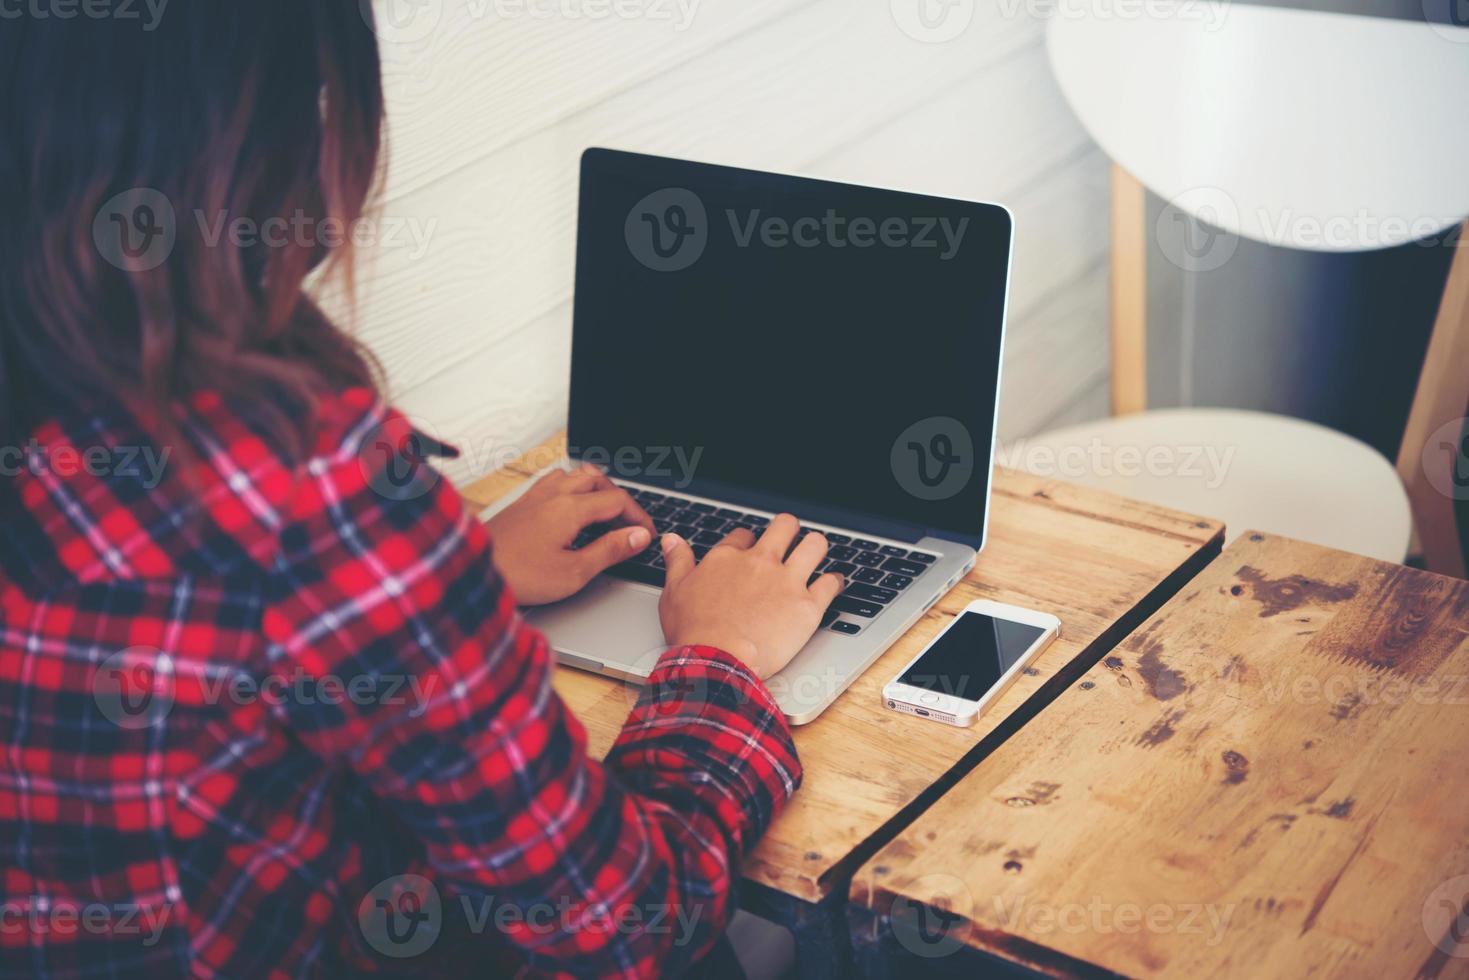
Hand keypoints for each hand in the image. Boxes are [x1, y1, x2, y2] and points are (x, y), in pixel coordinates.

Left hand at [485, 465, 655, 605]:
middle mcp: (553, 494)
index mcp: (570, 509)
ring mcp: (535, 496)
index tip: (646, 535)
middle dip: (620, 499)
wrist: (472, 571)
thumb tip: (637, 536)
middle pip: (599, 480)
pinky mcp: (521, 503)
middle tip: (628, 524)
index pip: (618, 501)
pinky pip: (554, 481)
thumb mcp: (574, 571)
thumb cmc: (519, 575)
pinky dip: (571, 488)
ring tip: (603, 511)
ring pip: (574, 475)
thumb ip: (609, 551)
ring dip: (595, 488)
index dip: (638, 517)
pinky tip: (568, 507)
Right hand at [658, 514, 844, 679]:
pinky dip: (835, 582)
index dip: (748, 543)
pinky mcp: (808, 605)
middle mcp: (760, 563)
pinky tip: (833, 584)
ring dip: (816, 547)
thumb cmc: (693, 632)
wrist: (717, 660)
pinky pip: (831, 583)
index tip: (748, 554)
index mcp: (728, 558)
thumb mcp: (673, 592)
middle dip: (788, 530)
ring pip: (814, 545)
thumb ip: (677, 561)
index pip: (744, 536)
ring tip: (815, 554)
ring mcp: (787, 582)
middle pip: (784, 526)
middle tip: (788, 541)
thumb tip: (671, 540)